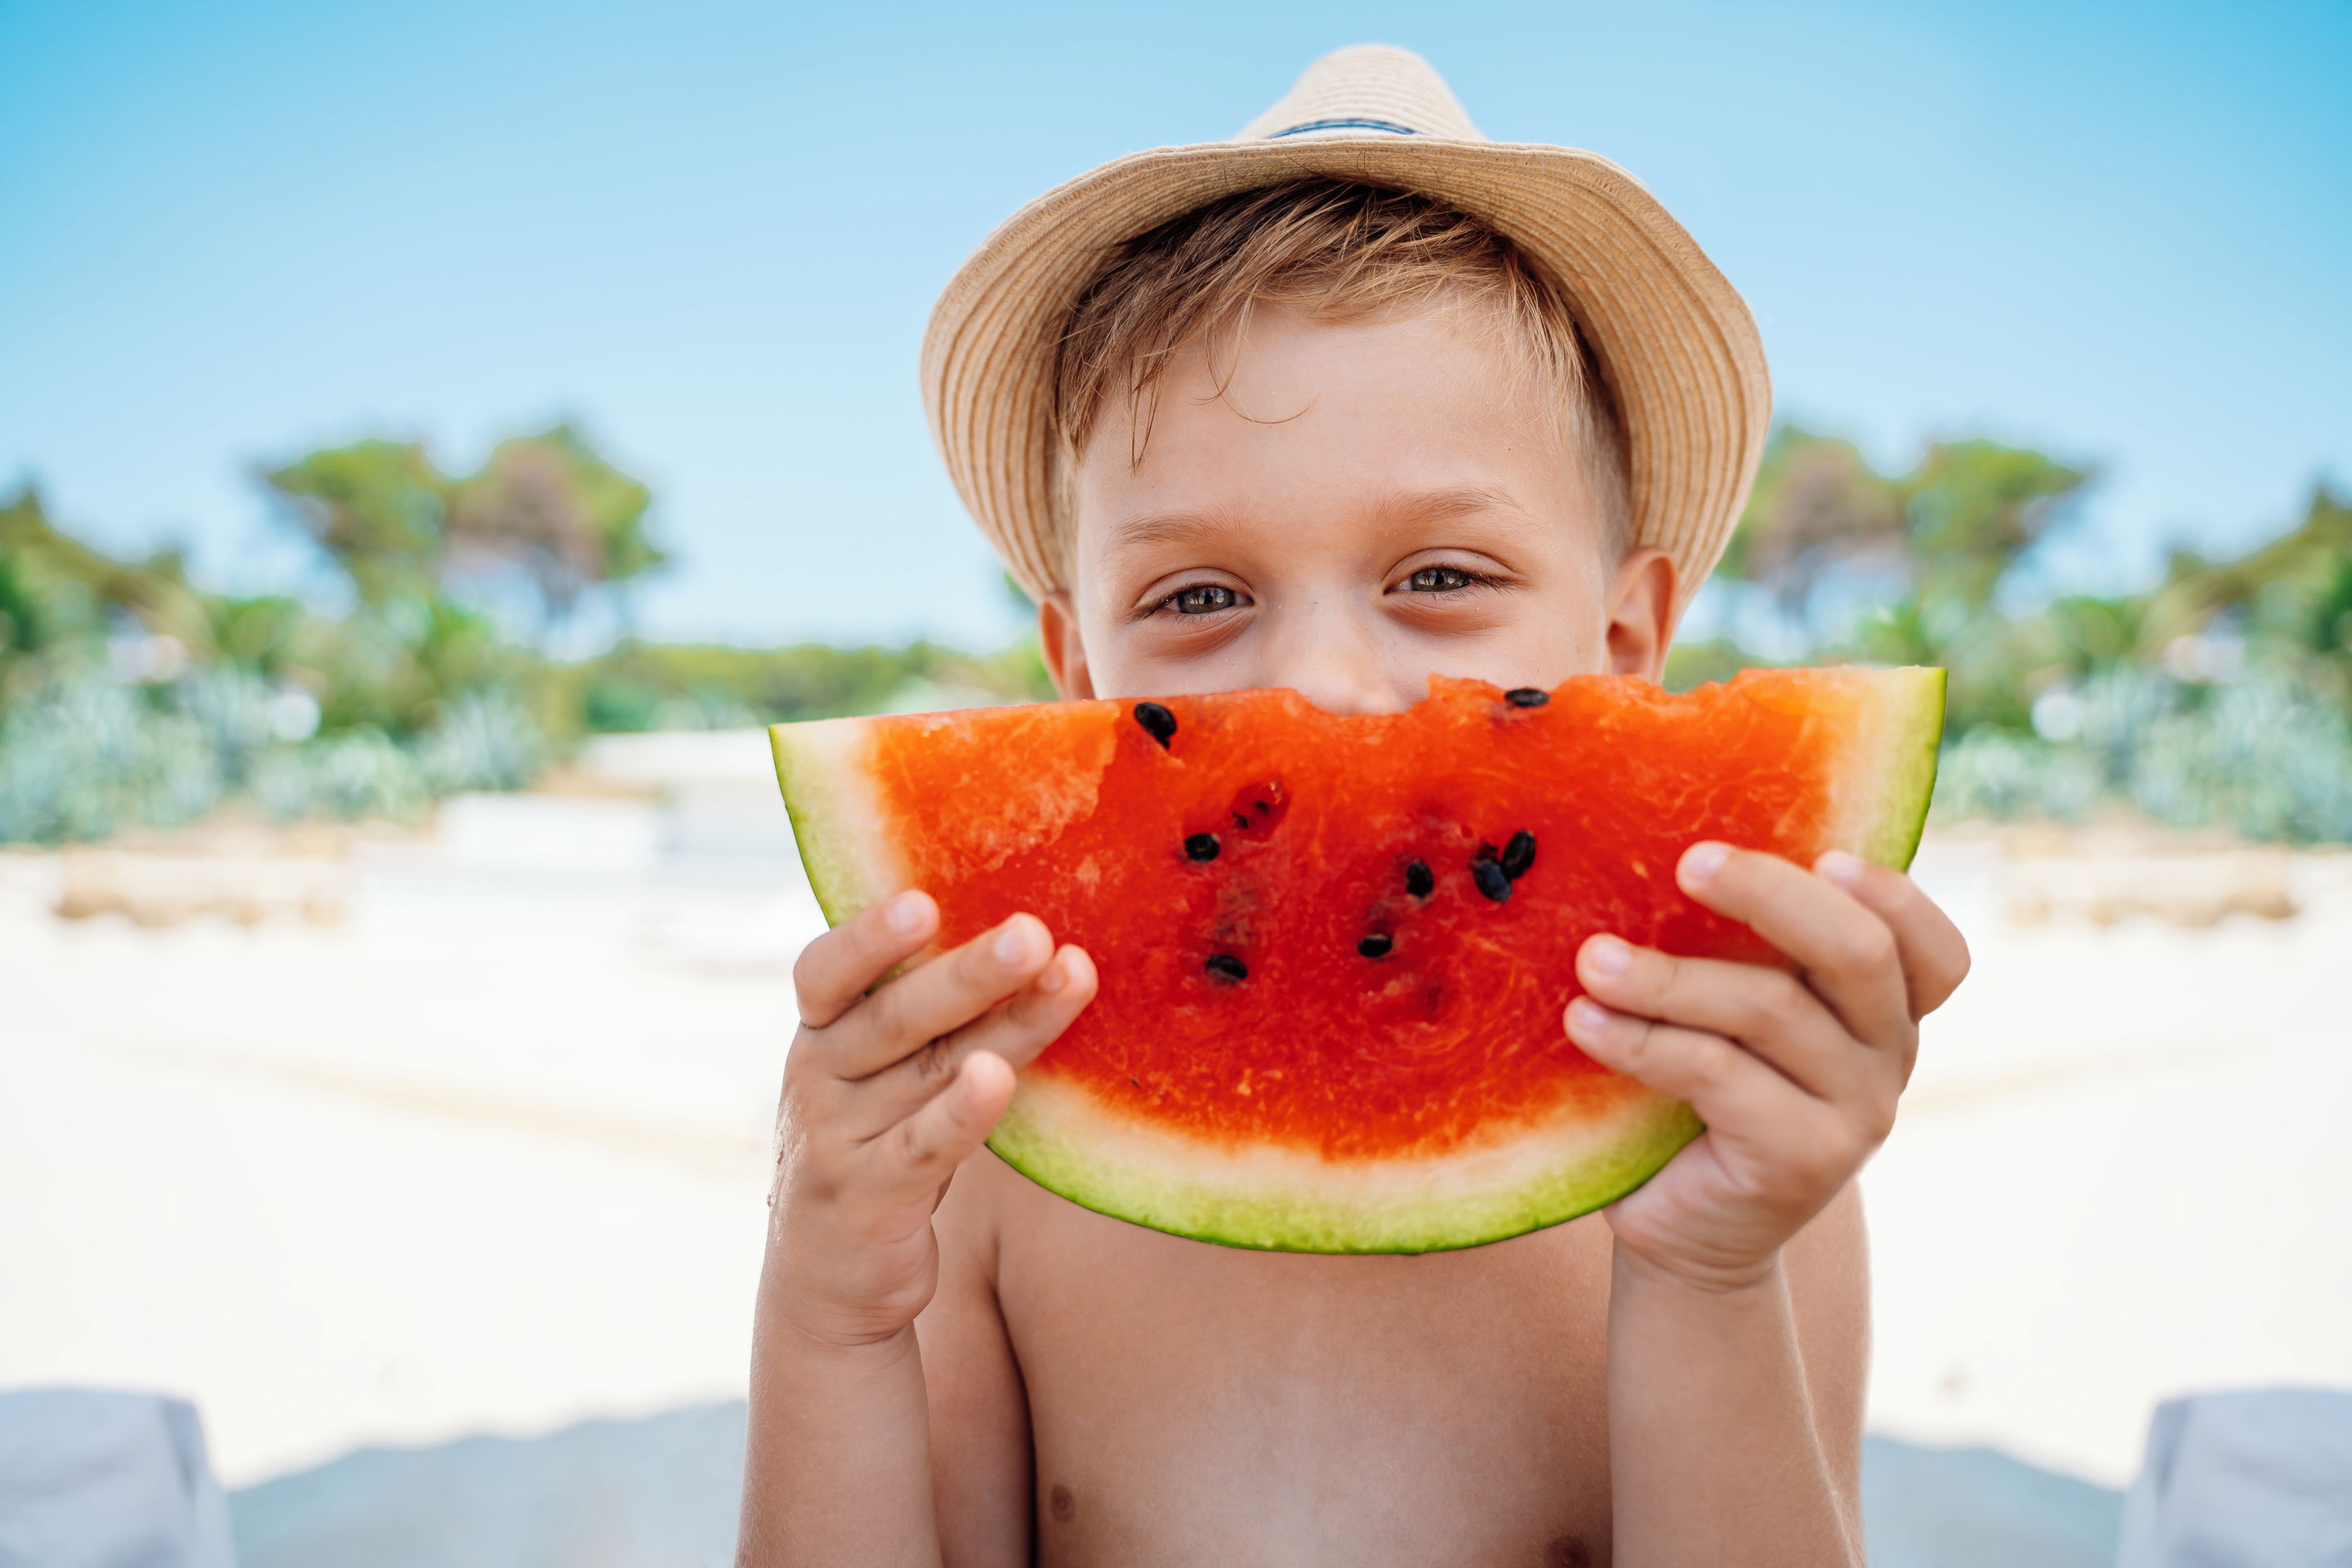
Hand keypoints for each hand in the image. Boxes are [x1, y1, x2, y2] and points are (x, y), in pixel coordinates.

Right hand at [768, 890, 1096, 1345]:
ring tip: (1062, 976)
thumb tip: (1035, 938)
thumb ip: (932, 1018)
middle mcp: (816, 1077)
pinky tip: (1001, 1075)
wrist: (830, 1281)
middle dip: (970, 971)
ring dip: (1002, 1024)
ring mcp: (835, 1140)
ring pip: (928, 1072)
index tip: (926, 899)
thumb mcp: (888, 1077)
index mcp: (820, 1033)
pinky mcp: (865, 1199)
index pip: (826, 971)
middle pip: (896, 1015)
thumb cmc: (883, 1146)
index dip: (869, 936)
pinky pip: (921, 1147)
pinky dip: (963, 1111)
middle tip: (1034, 929)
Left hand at [1564, 843, 1967, 1291]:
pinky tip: (1584, 1022)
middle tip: (1687, 862)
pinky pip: (1717, 1071)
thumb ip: (1736, 953)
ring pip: (1770, 1008)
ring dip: (1667, 976)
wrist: (1684, 1233)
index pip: (1934, 947)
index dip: (1893, 895)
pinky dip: (1642, 1040)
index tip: (1822, 851)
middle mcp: (1889, 1056)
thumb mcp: (1729, 1016)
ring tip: (1591, 960)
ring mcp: (1857, 1112)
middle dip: (1769, 893)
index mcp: (1884, 1009)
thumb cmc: (1694, 1099)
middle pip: (1858, 953)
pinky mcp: (1805, 1158)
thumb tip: (1657, 847)